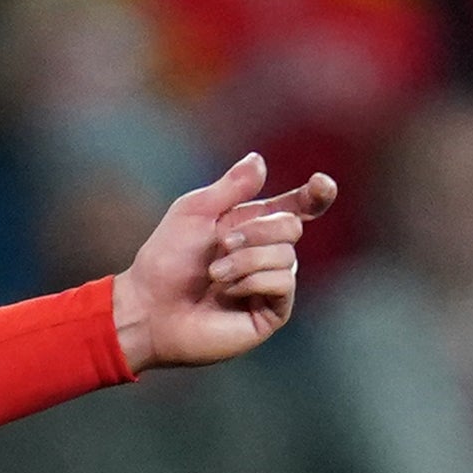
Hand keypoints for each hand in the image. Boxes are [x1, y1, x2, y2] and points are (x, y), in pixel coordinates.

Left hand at [113, 151, 329, 371]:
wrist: (149, 308)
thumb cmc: (166, 261)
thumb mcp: (195, 211)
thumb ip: (230, 187)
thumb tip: (259, 160)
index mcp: (253, 226)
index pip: (297, 208)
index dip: (315, 195)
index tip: (322, 185)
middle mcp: (267, 254)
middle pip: (291, 226)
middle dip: (256, 230)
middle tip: (221, 243)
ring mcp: (271, 285)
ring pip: (286, 256)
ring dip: (245, 259)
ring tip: (214, 273)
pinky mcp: (271, 313)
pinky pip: (282, 283)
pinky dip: (252, 280)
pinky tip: (227, 291)